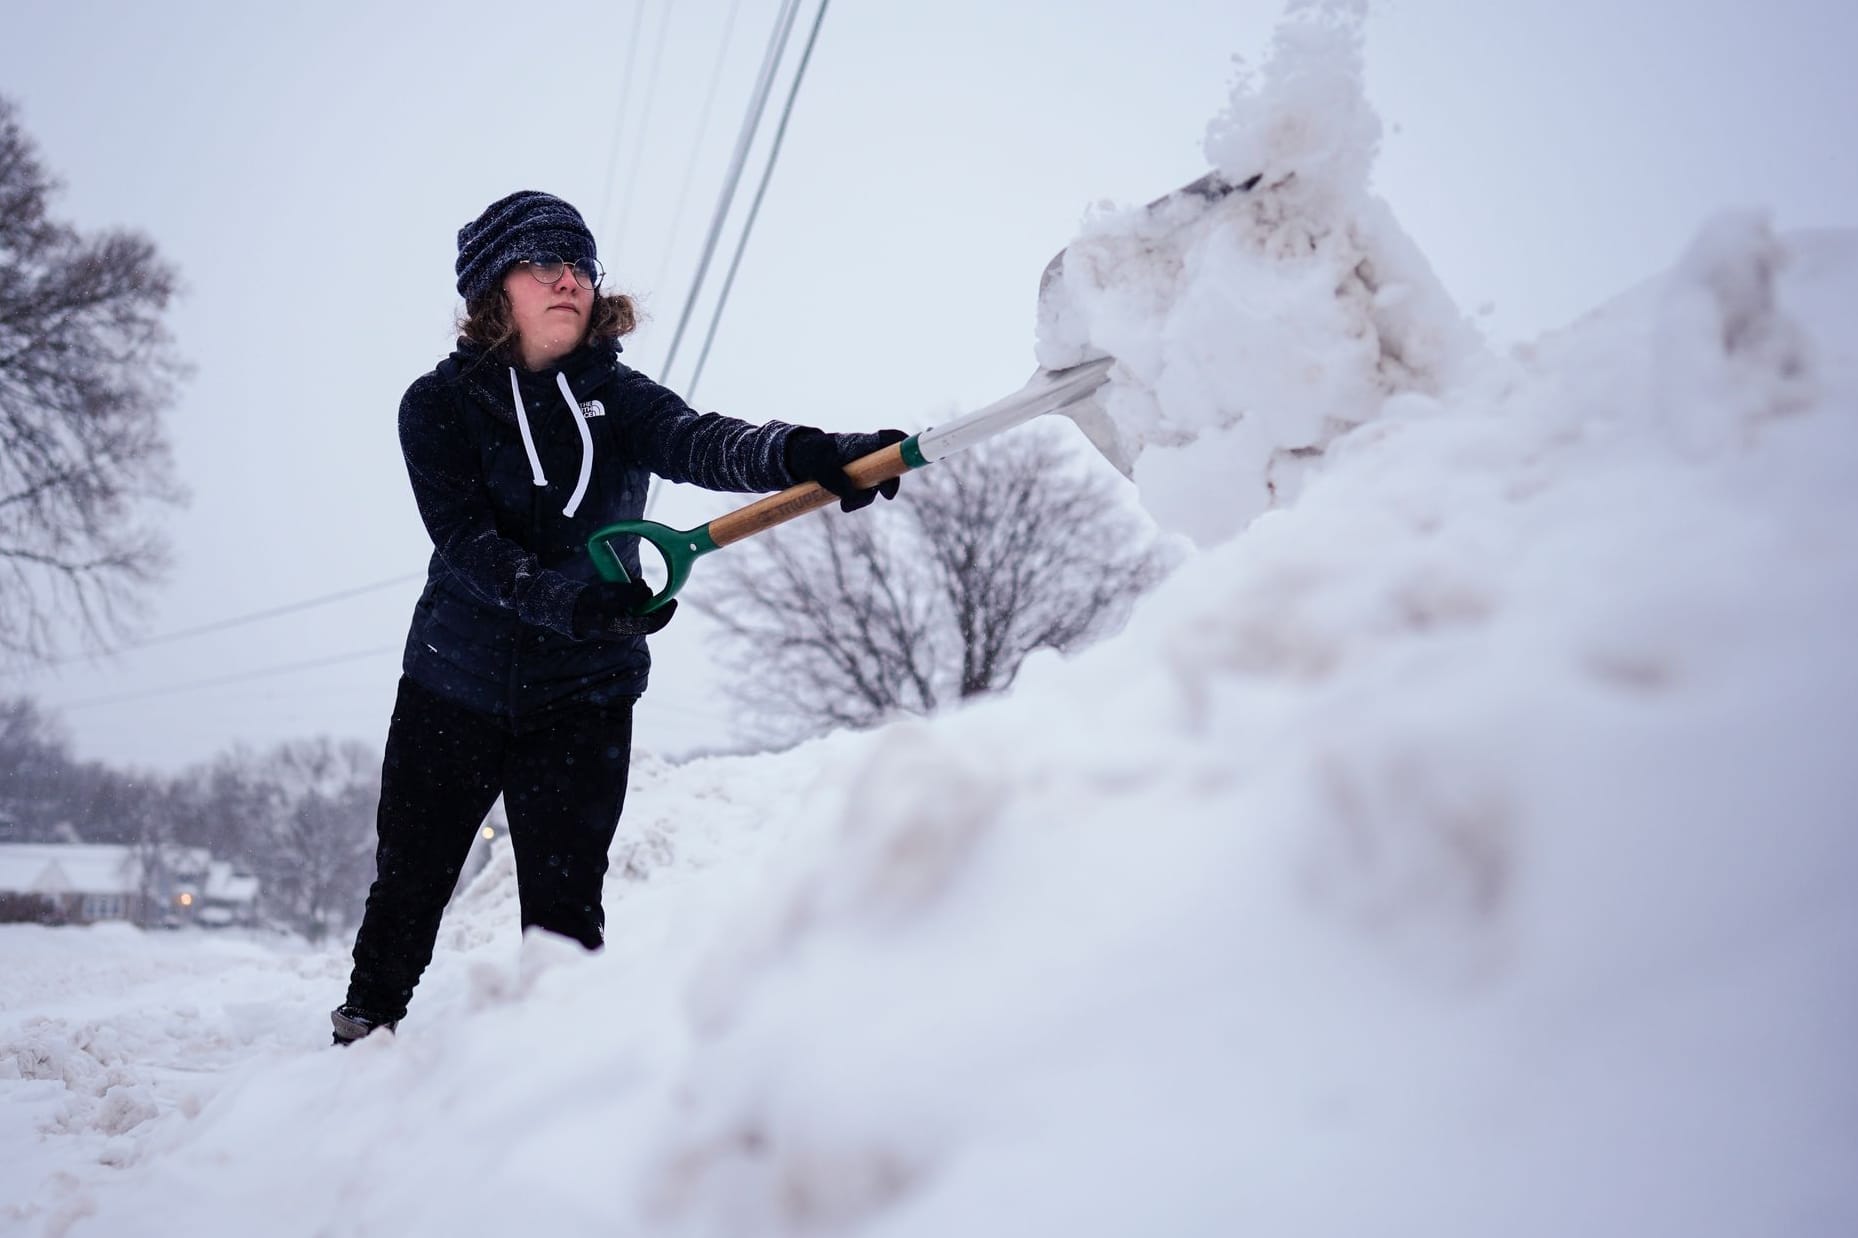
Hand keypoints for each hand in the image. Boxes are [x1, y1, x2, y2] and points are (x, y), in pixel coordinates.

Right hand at [571, 579, 676, 639]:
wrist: (569, 610)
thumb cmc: (586, 604)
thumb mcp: (607, 595)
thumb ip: (629, 595)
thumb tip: (647, 592)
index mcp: (623, 629)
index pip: (652, 624)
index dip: (665, 614)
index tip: (674, 601)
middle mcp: (626, 628)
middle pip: (648, 615)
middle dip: (651, 599)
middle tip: (646, 584)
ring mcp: (622, 623)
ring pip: (641, 609)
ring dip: (642, 596)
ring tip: (636, 582)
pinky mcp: (619, 616)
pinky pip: (633, 606)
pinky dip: (635, 595)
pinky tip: (632, 584)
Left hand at [783, 427, 908, 511]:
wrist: (794, 461)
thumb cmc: (809, 455)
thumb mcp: (818, 466)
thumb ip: (835, 479)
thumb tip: (852, 495)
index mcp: (860, 443)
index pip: (889, 439)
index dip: (905, 444)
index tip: (913, 456)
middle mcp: (865, 455)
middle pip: (890, 467)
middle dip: (889, 483)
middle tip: (887, 496)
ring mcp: (860, 469)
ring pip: (876, 484)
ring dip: (866, 497)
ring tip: (845, 507)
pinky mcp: (853, 481)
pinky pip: (862, 493)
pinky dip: (857, 500)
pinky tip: (845, 506)